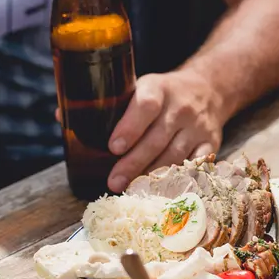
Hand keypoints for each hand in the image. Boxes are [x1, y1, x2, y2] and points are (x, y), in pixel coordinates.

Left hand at [106, 70, 223, 192]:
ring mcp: (198, 127)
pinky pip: (194, 166)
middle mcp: (181, 107)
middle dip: (133, 163)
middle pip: (157, 139)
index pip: (146, 106)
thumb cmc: (164, 94)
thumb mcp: (143, 87)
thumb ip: (116, 103)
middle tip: (114, 182)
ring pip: (174, 157)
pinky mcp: (211, 143)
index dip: (130, 128)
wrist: (208, 90)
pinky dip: (178, 180)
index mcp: (159, 89)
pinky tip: (161, 192)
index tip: (113, 148)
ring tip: (132, 190)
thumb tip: (67, 119)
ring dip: (152, 176)